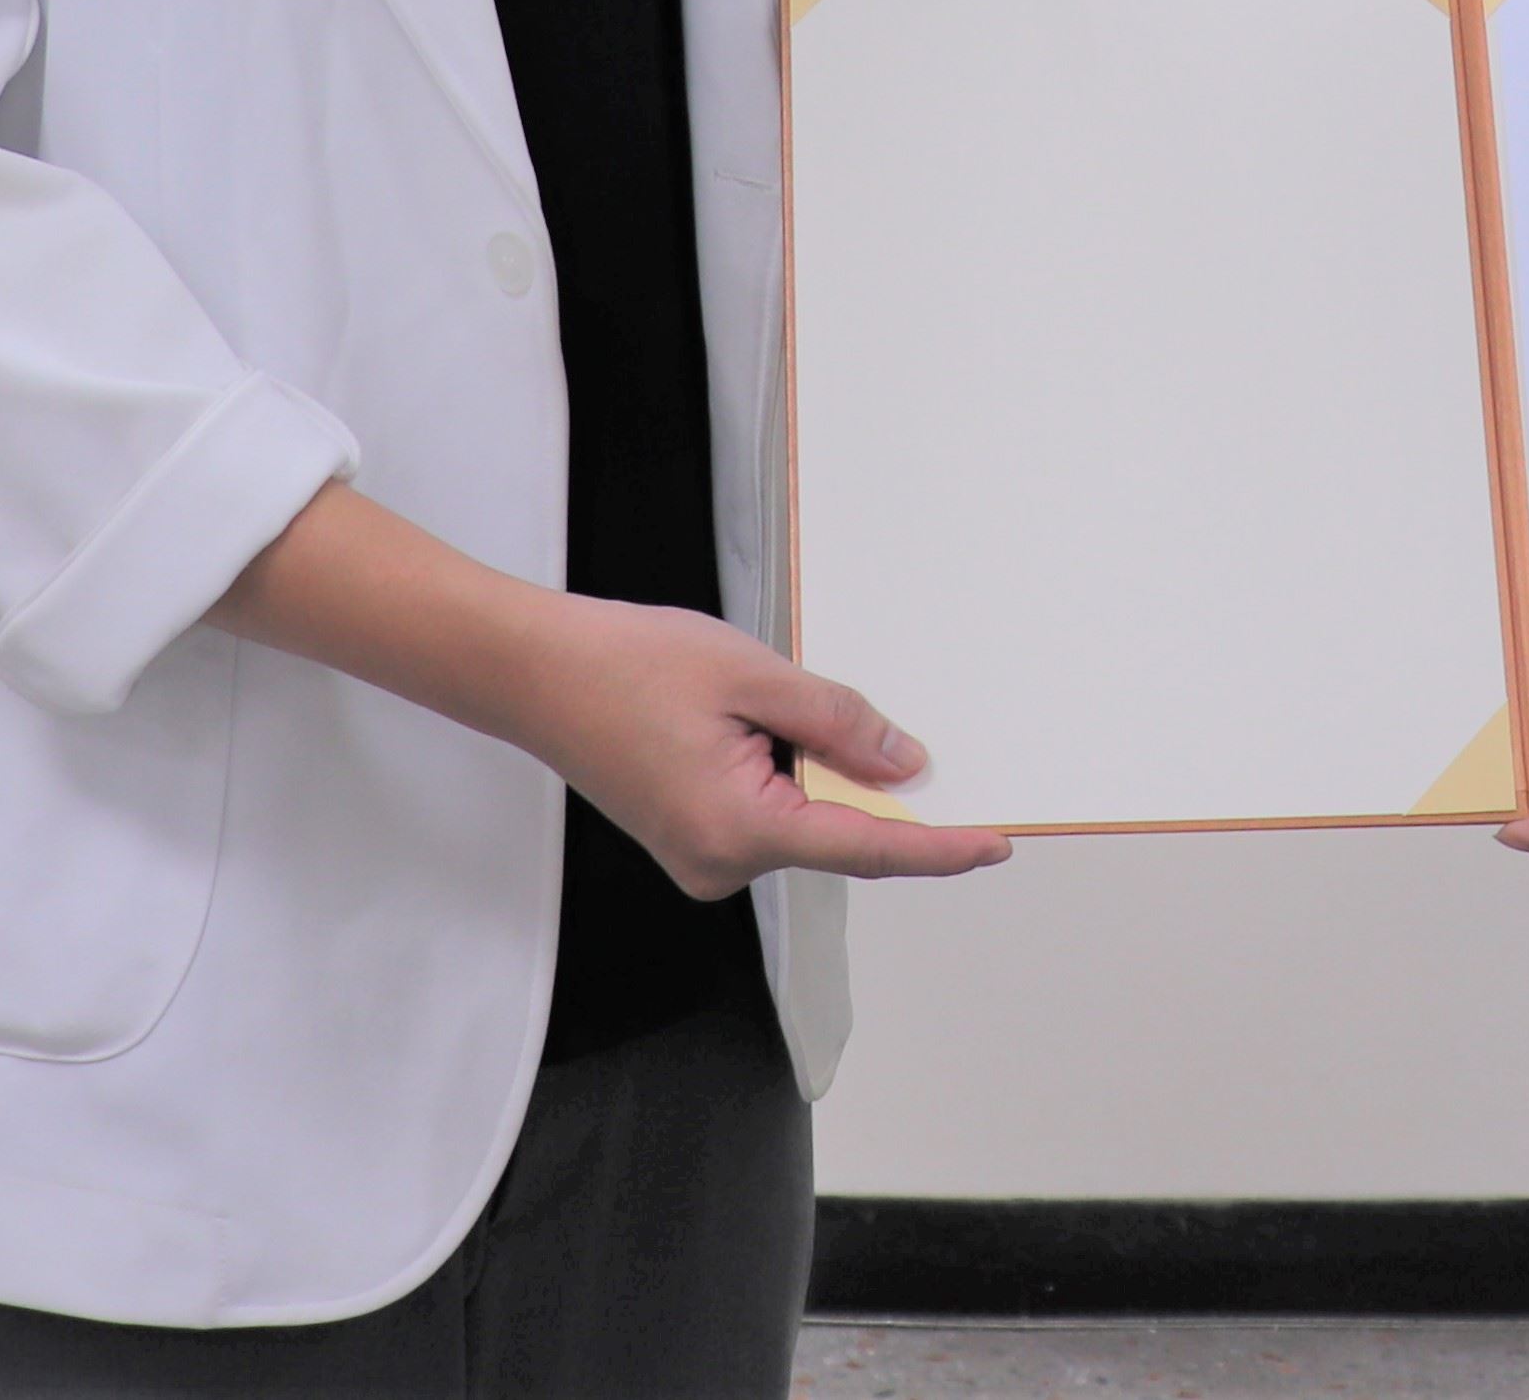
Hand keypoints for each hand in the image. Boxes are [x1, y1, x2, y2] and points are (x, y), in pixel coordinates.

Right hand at [208, 483, 1009, 890]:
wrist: (530, 672)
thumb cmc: (626, 664)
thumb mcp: (751, 675)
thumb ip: (836, 723)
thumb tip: (907, 766)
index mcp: (740, 830)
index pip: (867, 849)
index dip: (939, 847)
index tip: (998, 843)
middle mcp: (720, 864)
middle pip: (836, 836)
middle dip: (879, 792)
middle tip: (918, 738)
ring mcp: (701, 858)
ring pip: (801, 822)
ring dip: (825, 776)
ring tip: (786, 704)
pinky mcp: (689, 839)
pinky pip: (768, 816)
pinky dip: (793, 780)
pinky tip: (776, 726)